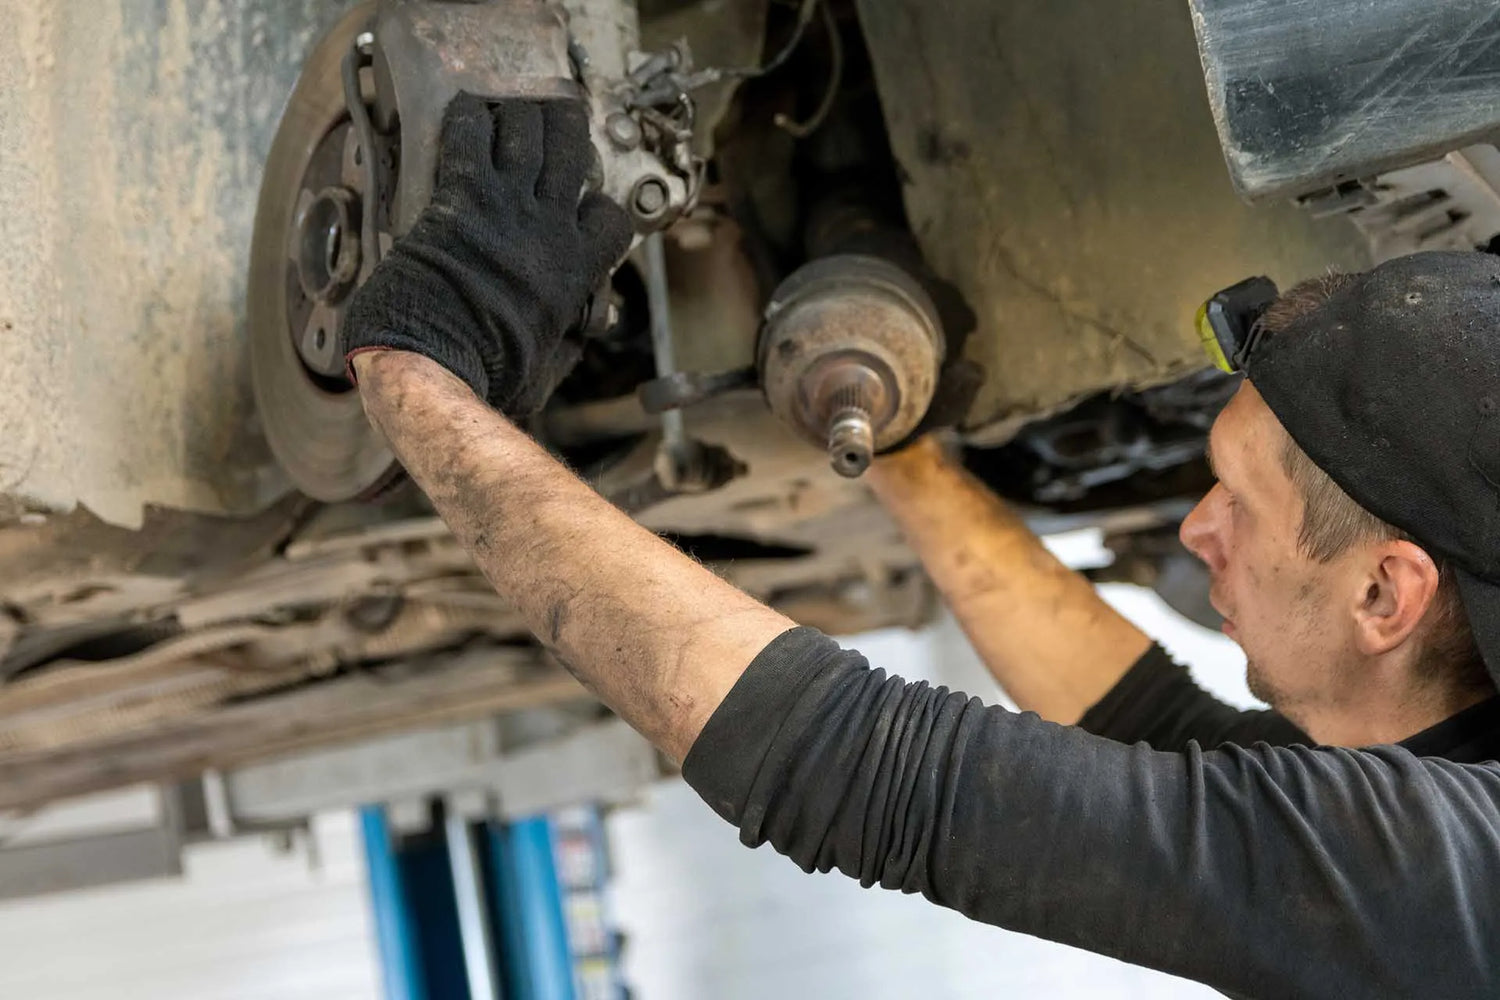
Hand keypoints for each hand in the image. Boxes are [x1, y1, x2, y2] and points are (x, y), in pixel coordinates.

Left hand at [342, 92, 633, 415]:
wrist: (434, 362)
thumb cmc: (489, 376)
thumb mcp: (548, 369)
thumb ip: (566, 343)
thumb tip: (577, 338)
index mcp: (576, 272)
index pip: (612, 219)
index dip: (602, 208)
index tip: (588, 207)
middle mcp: (548, 230)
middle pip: (572, 154)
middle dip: (568, 127)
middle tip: (561, 114)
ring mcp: (505, 208)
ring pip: (527, 135)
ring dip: (522, 113)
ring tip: (517, 104)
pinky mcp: (460, 198)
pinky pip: (469, 140)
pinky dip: (469, 118)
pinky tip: (467, 107)